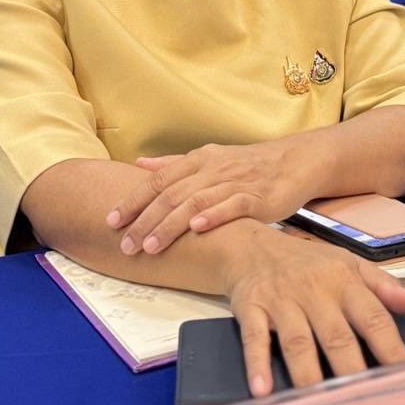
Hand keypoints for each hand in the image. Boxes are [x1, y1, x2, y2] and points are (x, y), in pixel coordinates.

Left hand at [107, 141, 310, 255]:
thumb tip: (140, 165)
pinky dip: (213, 216)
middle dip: (145, 221)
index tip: (111, 220)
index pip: (158, 181)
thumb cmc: (247, 164)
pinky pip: (232, 206)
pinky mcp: (257, 197)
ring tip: (151, 246)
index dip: (133, 200)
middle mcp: (212, 169)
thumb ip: (173, 164)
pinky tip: (197, 228)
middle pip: (171, 195)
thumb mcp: (208, 158)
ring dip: (171, 225)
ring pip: (196, 203)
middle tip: (126, 244)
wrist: (293, 161)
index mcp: (198, 160)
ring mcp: (234, 182)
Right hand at [223, 231, 404, 396]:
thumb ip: (383, 286)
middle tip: (364, 400)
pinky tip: (262, 390)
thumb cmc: (306, 261)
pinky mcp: (250, 308)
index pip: (373, 317)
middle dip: (352, 370)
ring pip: (297, 341)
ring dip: (307, 373)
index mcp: (344, 281)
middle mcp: (314, 290)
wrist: (249, 244)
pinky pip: (254, 338)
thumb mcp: (348, 263)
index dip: (390, 348)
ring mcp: (281, 300)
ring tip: (317, 402)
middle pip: (337, 336)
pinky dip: (257, 364)